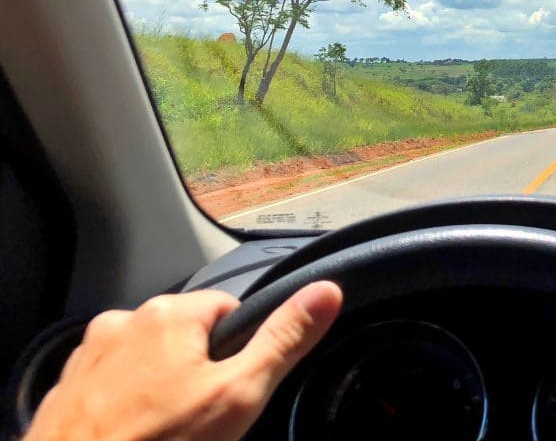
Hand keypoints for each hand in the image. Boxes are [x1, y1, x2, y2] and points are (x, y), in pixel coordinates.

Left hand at [25, 281, 342, 440]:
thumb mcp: (239, 395)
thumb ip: (283, 340)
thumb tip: (326, 291)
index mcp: (168, 313)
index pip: (228, 311)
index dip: (238, 353)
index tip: (231, 389)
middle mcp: (122, 322)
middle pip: (186, 337)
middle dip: (198, 372)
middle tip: (198, 419)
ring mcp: (88, 356)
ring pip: (147, 363)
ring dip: (159, 389)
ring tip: (164, 431)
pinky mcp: (66, 389)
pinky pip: (112, 387)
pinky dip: (125, 407)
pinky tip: (134, 435)